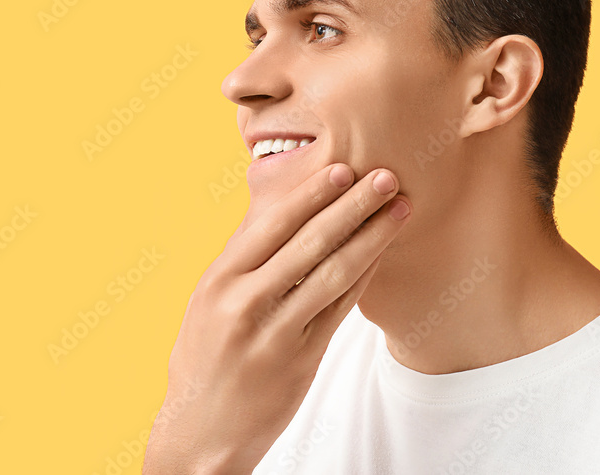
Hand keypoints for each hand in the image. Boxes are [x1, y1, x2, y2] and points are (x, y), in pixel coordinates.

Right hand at [143, 163, 410, 473]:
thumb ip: (240, 257)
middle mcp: (244, 303)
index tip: (343, 167)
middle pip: (310, 243)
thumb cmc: (204, 357)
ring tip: (398, 209)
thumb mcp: (206, 302)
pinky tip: (383, 252)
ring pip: (333, 273)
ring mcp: (274, 334)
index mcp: (219, 280)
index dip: (311, 194)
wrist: (201, 432)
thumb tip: (274, 205)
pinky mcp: (300, 360)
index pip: (272, 226)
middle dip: (353, 205)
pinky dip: (364, 276)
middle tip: (386, 176)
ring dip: (372, 236)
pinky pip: (340, 309)